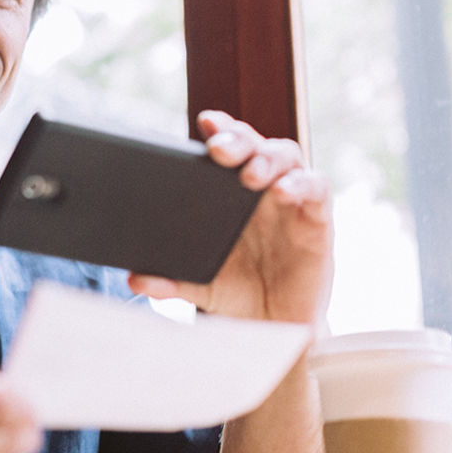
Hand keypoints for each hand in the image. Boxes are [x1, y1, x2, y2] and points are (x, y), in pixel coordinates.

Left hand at [129, 110, 331, 323]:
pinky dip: (302, 184)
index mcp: (228, 194)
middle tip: (219, 147)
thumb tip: (134, 278)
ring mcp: (291, 201)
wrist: (273, 330)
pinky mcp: (317, 221)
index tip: (204, 122)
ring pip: (286, 156)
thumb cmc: (238, 294)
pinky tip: (283, 192)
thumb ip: (168, 280)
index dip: (219, 128)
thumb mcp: (197, 287)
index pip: (225, 148)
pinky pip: (317, 190)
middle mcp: (260, 188)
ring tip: (250, 174)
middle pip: (254, 143)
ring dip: (267, 157)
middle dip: (238, 137)